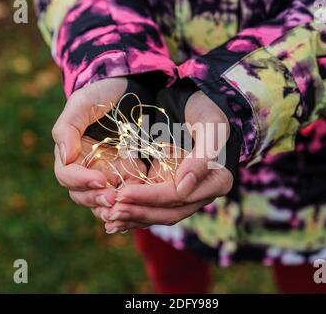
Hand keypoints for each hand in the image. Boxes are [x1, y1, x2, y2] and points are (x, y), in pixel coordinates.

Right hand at [52, 78, 127, 208]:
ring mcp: (108, 175)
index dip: (81, 181)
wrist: (134, 90)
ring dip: (110, 209)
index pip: (67, 176)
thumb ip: (68, 127)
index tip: (100, 180)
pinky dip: (128, 206)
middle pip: (82, 194)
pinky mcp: (128, 178)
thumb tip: (65, 158)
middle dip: (96, 199)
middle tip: (113, 199)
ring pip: (101, 202)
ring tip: (123, 208)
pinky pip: (125, 198)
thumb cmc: (104, 94)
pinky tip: (137, 208)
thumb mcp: (84, 102)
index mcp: (71, 154)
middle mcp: (86, 169)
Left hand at [99, 90, 233, 232]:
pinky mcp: (171, 190)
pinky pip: (154, 208)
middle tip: (110, 211)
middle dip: (139, 212)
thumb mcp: (210, 126)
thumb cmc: (206, 111)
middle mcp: (203, 193)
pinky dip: (135, 213)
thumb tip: (183, 188)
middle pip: (170, 212)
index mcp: (217, 181)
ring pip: (160, 214)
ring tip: (108, 218)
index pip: (180, 196)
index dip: (151, 197)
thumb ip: (202, 157)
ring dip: (134, 218)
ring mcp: (186, 194)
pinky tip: (112, 219)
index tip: (123, 194)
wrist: (197, 106)